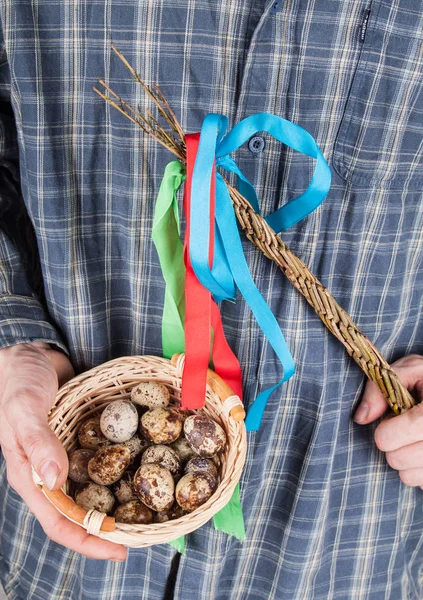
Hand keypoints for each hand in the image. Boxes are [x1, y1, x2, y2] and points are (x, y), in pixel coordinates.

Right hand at [0, 342, 126, 560]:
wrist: (31, 354)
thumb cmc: (19, 380)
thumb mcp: (24, 409)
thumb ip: (38, 441)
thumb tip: (55, 480)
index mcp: (31, 476)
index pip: (59, 522)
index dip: (88, 540)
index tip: (121, 550)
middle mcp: (50, 472)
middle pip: (80, 513)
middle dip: (110, 527)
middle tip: (146, 531)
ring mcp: (67, 456)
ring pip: (94, 488)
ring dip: (118, 500)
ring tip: (150, 506)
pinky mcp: (81, 439)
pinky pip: (102, 459)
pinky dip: (121, 467)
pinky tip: (144, 465)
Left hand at [354, 354, 422, 487]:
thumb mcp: (407, 370)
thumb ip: (378, 389)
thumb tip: (362, 417)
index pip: (415, 426)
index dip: (390, 431)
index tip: (384, 425)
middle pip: (405, 457)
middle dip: (390, 446)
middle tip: (396, 433)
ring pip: (411, 475)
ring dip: (401, 461)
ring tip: (409, 442)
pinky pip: (421, 484)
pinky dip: (415, 472)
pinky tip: (419, 453)